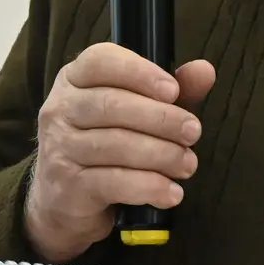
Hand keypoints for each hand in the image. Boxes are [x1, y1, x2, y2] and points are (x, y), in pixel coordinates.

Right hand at [23, 45, 214, 262]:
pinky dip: (148, 186)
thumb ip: (170, 92)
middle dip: (161, 119)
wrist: (64, 202)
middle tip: (193, 132)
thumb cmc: (105, 147)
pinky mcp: (67, 186)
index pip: (99, 61)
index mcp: (74, 79)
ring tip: (187, 164)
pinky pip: (113, 182)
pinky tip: (170, 192)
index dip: (139, 72)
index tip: (173, 90)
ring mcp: (59, 148)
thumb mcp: (137, 113)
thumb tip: (204, 71)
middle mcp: (60, 109)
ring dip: (161, 155)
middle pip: (111, 105)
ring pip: (115, 145)